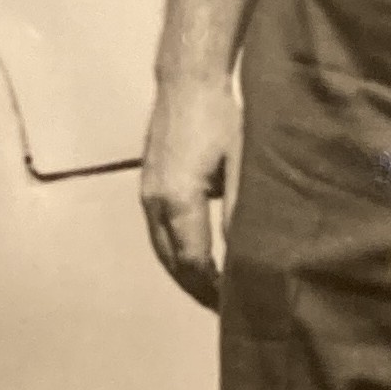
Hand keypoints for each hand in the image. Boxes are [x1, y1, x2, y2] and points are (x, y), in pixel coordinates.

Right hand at [141, 72, 238, 307]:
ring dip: (183, 273)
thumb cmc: (221, 119)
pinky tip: (194, 256)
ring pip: (161, 249)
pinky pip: (158, 232)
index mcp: (178, 202)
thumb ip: (239, 212)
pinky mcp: (147, 185)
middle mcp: (155, 203)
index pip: (193, 263)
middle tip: (223, 308)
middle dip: (196, 288)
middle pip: (172, 263)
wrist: (186, 81)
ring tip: (210, 289)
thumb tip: (244, 255)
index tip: (233, 305)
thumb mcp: (240, 165)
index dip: (212, 289)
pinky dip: (175, 252)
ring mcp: (146, 194)